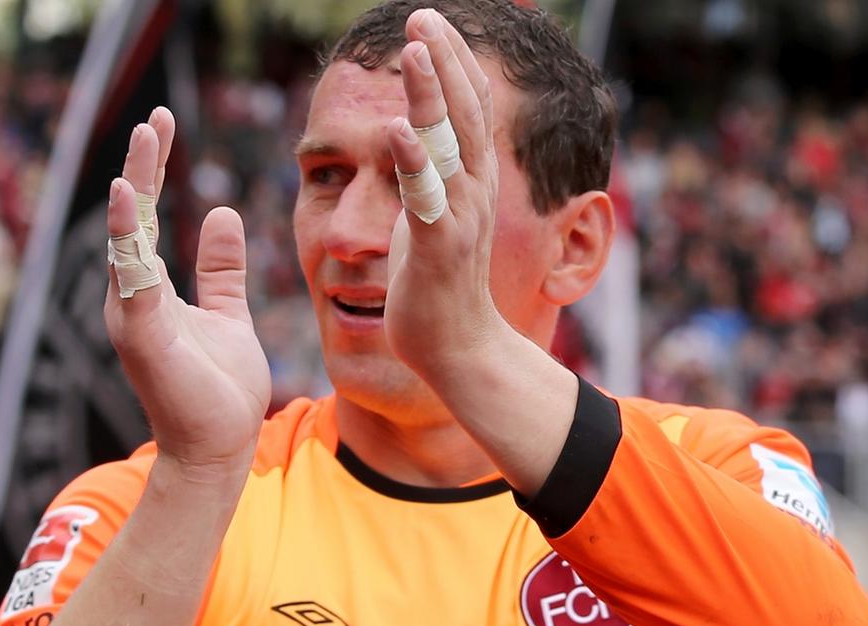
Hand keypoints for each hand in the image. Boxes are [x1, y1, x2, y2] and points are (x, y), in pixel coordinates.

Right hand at [104, 108, 270, 474]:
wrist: (218, 450)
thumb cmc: (219, 389)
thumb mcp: (228, 314)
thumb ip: (221, 268)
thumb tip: (223, 212)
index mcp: (149, 290)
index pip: (149, 218)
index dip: (154, 170)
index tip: (163, 123)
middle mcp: (132, 297)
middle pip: (132, 218)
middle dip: (143, 165)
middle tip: (155, 118)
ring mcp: (132, 315)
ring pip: (127, 239)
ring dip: (136, 187)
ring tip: (145, 139)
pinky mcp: (141, 334)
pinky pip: (132, 276)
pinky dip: (128, 235)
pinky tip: (133, 197)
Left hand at [382, 9, 505, 378]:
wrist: (458, 351)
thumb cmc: (439, 286)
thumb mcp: (436, 217)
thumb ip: (430, 178)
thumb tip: (414, 143)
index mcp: (470, 181)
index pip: (468, 110)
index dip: (453, 65)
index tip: (432, 25)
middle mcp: (472, 191)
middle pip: (464, 112)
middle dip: (445, 61)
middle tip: (425, 16)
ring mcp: (458, 218)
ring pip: (448, 145)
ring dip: (432, 95)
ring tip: (416, 50)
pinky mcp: (436, 248)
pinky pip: (424, 200)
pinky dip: (412, 164)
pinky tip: (395, 131)